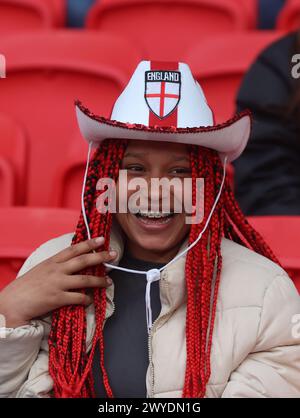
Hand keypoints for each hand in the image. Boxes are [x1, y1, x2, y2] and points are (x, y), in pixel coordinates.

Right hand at [0, 237, 116, 327]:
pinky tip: (90, 299)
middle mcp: (56, 270)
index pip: (73, 249)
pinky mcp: (57, 298)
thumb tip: (72, 263)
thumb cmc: (26, 286)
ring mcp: (57, 284)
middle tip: (113, 255)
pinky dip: (86, 299)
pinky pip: (77, 298)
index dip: (88, 244)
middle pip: (82, 261)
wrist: (12, 302)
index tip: (101, 239)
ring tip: (108, 281)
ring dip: (99, 281)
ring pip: (84, 280)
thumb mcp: (41, 269)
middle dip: (100, 257)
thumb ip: (56, 265)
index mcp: (52, 261)